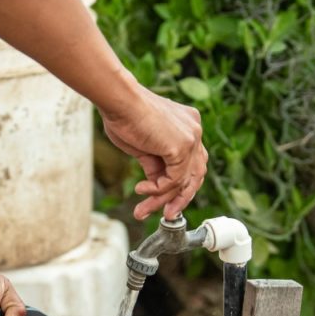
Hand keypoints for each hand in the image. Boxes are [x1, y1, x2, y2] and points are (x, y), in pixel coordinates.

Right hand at [100, 85, 207, 219]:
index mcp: (188, 125)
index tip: (163, 197)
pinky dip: (157, 190)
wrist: (119, 101)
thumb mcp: (143, 145)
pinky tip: (141, 189)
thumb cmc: (124, 115)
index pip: (192, 162)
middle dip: (178, 198)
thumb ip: (155, 162)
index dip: (179, 183)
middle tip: (166, 214)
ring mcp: (191, 138)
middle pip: (195, 174)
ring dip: (162, 199)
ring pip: (183, 181)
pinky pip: (174, 180)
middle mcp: (194, 130)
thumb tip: (156, 182)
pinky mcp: (182, 147)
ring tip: (142, 210)